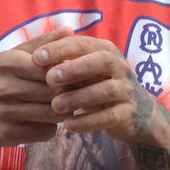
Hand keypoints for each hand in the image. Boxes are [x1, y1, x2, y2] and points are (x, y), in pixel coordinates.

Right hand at [0, 27, 70, 147]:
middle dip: (67, 94)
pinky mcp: (6, 134)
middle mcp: (3, 87)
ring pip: (51, 114)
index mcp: (7, 63)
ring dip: (62, 112)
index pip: (51, 69)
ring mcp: (3, 112)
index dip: (66, 74)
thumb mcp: (14, 56)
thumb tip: (70, 30)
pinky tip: (45, 121)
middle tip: (74, 93)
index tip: (72, 76)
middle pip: (53, 92)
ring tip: (63, 106)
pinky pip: (44, 132)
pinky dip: (50, 128)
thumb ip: (43, 44)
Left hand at [33, 35, 162, 145]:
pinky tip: (69, 126)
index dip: (60, 48)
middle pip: (102, 61)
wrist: (137, 113)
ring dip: (79, 97)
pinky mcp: (129, 113)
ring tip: (56, 106)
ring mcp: (127, 90)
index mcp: (106, 50)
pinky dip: (89, 122)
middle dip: (75, 68)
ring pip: (106, 90)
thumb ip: (66, 62)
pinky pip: (110, 116)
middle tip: (49, 78)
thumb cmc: (99, 86)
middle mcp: (120, 67)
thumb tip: (33, 53)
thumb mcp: (86, 70)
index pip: (83, 43)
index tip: (36, 57)